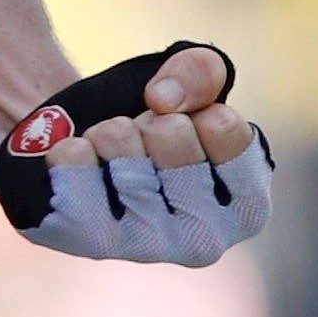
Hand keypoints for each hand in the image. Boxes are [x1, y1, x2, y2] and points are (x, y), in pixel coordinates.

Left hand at [0, 41, 277, 265]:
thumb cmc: (154, 123)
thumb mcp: (192, 83)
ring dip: (111, 129)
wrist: (85, 153)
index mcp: (245, 207)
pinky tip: (81, 160)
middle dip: (152, 117)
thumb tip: (164, 100)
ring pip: (121, 140)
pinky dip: (72, 146)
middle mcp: (203, 240)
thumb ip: (203, 71)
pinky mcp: (88, 239)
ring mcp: (145, 245)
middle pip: (170, 131)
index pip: (223, 127)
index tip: (192, 125)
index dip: (199, 108)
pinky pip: (73, 163)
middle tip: (147, 140)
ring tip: (112, 151)